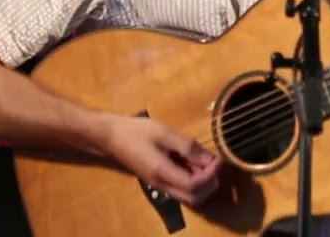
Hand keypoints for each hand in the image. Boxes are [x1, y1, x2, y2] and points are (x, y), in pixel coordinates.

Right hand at [106, 115, 222, 206]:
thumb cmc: (137, 132)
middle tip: (214, 162)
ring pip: (190, 196)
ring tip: (205, 160)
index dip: (211, 174)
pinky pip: (182, 189)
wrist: (111, 137)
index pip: (195, 185)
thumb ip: (187, 147)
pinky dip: (194, 180)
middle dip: (211, 183)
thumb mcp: (164, 133)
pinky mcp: (160, 181)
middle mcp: (163, 185)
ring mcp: (160, 185)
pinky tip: (194, 161)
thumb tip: (209, 159)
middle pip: (195, 198)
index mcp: (162, 173)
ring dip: (204, 183)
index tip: (218, 158)